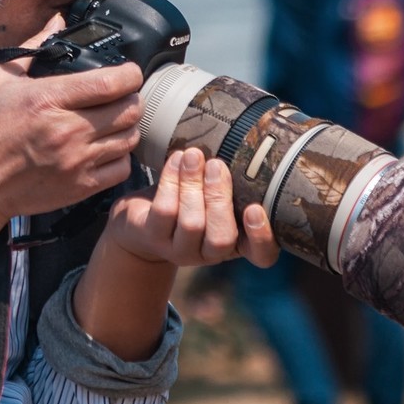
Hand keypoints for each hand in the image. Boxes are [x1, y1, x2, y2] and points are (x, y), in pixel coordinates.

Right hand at [0, 16, 143, 222]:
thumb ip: (32, 47)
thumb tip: (57, 21)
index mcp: (47, 99)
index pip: (112, 83)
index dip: (131, 73)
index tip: (128, 72)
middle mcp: (67, 131)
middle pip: (130, 109)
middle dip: (132, 97)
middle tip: (121, 96)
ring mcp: (76, 161)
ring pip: (130, 138)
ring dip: (127, 125)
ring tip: (113, 120)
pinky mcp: (80, 186)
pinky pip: (122, 168)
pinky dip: (120, 156)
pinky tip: (105, 148)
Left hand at [105, 147, 277, 267]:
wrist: (142, 219)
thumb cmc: (190, 200)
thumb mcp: (216, 195)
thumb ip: (235, 184)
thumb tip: (250, 148)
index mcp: (237, 244)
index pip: (261, 255)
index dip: (262, 236)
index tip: (256, 208)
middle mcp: (211, 254)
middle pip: (221, 237)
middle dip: (219, 197)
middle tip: (216, 165)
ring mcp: (180, 250)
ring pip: (191, 223)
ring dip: (193, 184)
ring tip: (193, 156)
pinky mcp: (153, 238)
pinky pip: (164, 210)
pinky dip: (171, 180)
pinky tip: (176, 160)